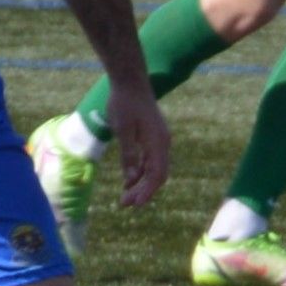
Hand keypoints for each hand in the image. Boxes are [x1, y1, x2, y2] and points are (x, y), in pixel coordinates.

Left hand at [105, 78, 172, 211]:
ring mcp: (159, 140)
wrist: (130, 81)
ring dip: (141, 184)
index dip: (147, 191)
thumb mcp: (122, 130)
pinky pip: (150, 160)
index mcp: (158, 142)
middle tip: (125, 204)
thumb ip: (128, 154)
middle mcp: (163, 143)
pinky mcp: (152, 137)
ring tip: (125, 197)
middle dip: (143, 191)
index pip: (157, 174)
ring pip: (153, 169)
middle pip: (158, 175)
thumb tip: (130, 178)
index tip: (135, 205)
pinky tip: (128, 180)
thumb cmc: (124, 103)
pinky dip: (140, 172)